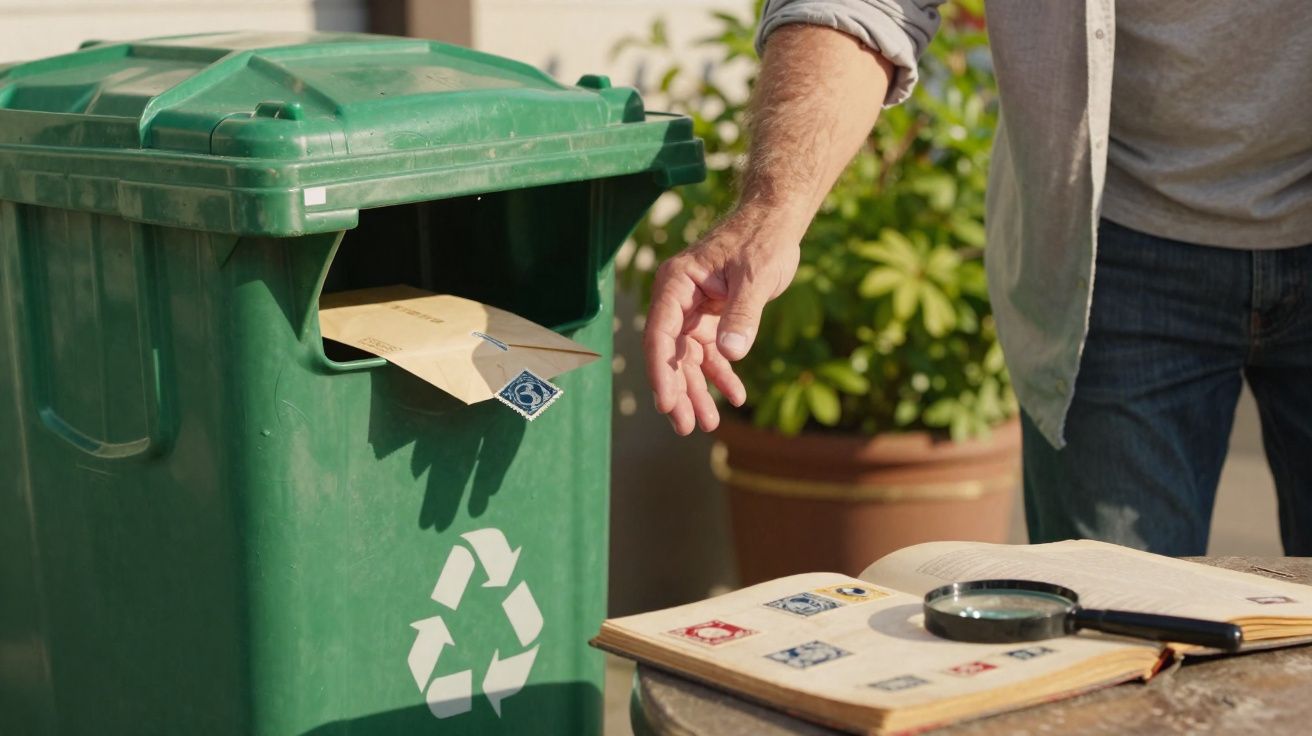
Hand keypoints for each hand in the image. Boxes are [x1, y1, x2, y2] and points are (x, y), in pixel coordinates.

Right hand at [643, 207, 801, 434]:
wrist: (776, 222)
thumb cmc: (763, 240)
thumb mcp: (756, 276)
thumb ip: (743, 313)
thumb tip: (732, 352)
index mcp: (676, 283)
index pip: (659, 334)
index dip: (661, 372)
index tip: (667, 404)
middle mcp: (678, 298)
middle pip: (670, 353)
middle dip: (679, 391)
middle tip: (687, 427)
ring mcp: (694, 309)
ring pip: (689, 358)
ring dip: (698, 390)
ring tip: (709, 423)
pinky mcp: (712, 317)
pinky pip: (710, 352)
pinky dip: (722, 374)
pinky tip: (736, 396)